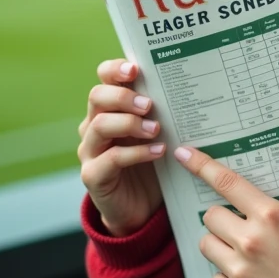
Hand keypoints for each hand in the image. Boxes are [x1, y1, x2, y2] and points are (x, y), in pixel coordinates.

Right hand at [78, 59, 164, 235]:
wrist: (140, 207)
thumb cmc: (150, 162)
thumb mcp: (156, 132)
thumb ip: (160, 112)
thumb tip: (188, 85)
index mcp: (109, 108)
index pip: (103, 79)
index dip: (115, 70)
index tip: (135, 70)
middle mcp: (93, 126)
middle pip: (97, 97)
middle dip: (124, 97)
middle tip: (149, 104)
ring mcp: (90, 151)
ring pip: (100, 126)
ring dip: (130, 124)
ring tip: (156, 129)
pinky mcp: (93, 175)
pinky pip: (110, 158)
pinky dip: (136, 153)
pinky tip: (158, 152)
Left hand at [175, 146, 278, 277]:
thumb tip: (269, 215)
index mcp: (272, 216)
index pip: (228, 183)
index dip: (202, 165)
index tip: (184, 154)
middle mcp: (251, 239)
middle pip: (211, 217)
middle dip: (222, 221)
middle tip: (239, 230)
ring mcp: (240, 270)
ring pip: (207, 245)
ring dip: (220, 247)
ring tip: (243, 257)